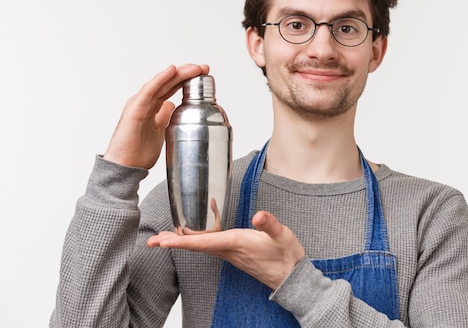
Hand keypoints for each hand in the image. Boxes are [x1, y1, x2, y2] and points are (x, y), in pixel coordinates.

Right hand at [103, 64, 209, 168]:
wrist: (125, 168)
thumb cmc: (138, 152)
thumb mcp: (160, 131)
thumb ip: (164, 116)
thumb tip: (172, 105)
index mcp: (151, 106)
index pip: (171, 87)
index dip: (187, 79)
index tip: (204, 74)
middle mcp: (145, 102)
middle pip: (168, 82)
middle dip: (187, 73)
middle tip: (204, 68)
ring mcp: (139, 104)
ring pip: (161, 82)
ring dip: (178, 73)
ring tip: (194, 68)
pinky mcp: (134, 109)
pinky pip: (149, 91)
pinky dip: (160, 79)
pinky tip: (172, 70)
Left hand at [147, 211, 305, 289]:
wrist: (292, 277)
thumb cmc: (286, 256)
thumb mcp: (282, 235)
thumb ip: (269, 224)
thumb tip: (259, 216)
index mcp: (237, 243)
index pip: (204, 242)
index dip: (183, 240)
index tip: (164, 241)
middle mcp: (229, 250)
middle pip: (195, 246)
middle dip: (173, 243)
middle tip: (151, 241)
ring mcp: (230, 254)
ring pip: (200, 247)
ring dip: (181, 242)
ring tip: (163, 238)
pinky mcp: (234, 254)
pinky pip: (208, 248)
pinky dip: (194, 242)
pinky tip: (192, 237)